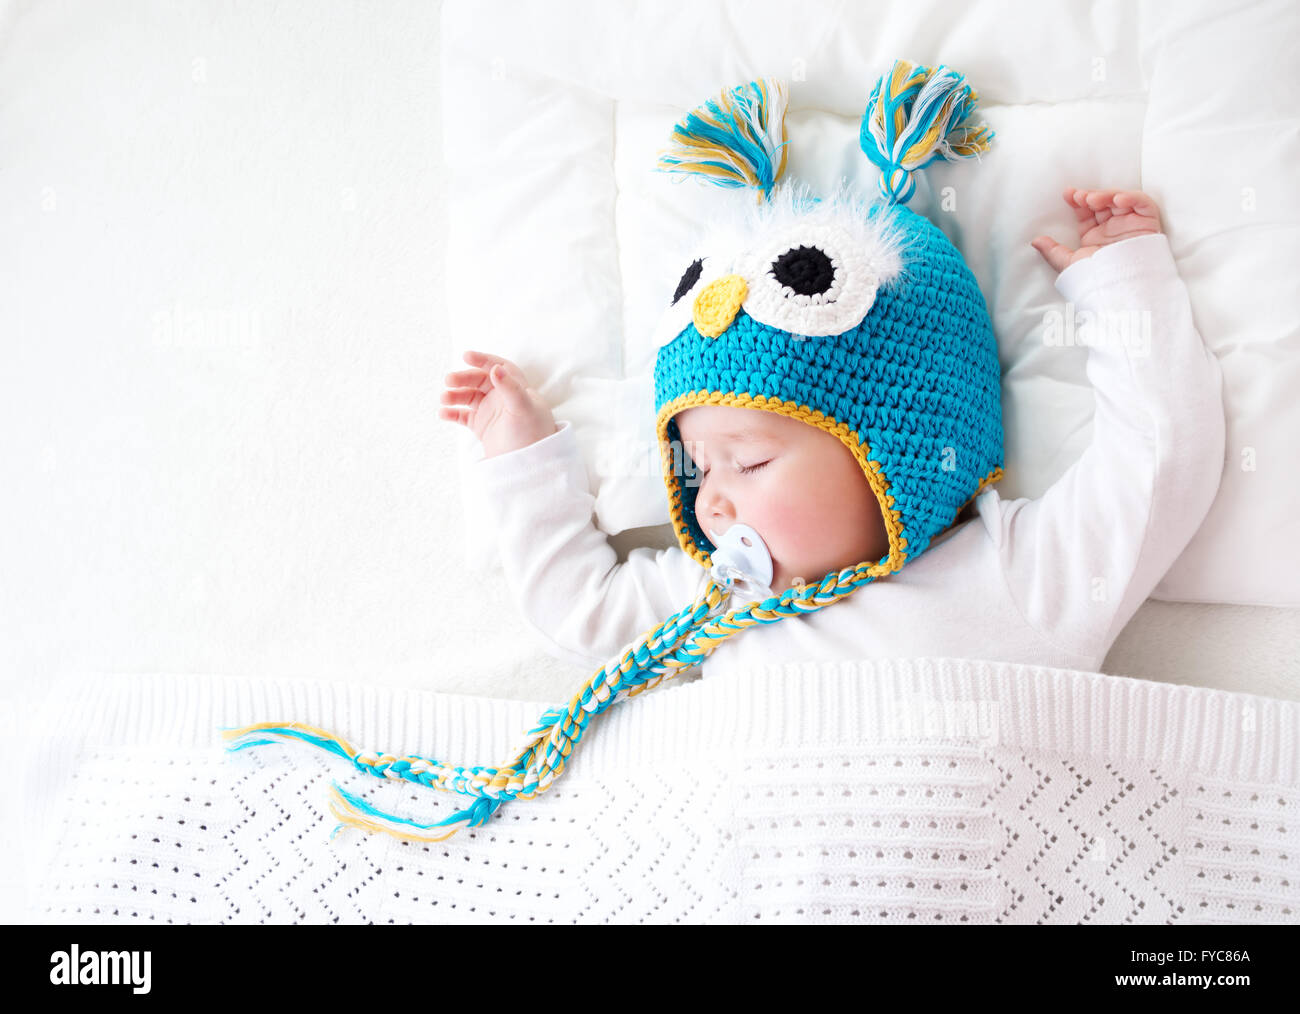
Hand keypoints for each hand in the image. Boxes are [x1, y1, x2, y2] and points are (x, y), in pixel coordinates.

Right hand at [440, 350, 557, 457]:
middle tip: (448, 380)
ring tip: (444, 398)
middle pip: (479, 381)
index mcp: (516, 388)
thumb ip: (510, 388)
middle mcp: (502, 398)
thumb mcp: (524, 409)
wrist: (531, 464)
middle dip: (463, 378)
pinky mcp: (482, 426)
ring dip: (455, 395)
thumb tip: (495, 368)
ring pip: (469, 396)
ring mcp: (491, 411)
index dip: (483, 360)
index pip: (499, 367)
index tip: (466, 356)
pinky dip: (452, 413)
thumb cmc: (534, 434)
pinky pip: (463, 415)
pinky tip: (443, 413)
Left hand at [1032, 188, 1162, 272]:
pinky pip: (1143, 205)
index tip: (1067, 194)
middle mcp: (1113, 229)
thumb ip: (1052, 252)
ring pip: (1120, 200)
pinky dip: (1132, 198)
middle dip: (1090, 196)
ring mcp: (1130, 225)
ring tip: (1092, 200)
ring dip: (1106, 195)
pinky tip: (1117, 200)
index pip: (1087, 212)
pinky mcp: (1148, 224)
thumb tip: (1034, 241)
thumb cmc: (1097, 279)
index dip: (1077, 202)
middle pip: (1103, 203)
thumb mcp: (1069, 264)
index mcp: (1096, 236)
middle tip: (1079, 197)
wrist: (1120, 288)